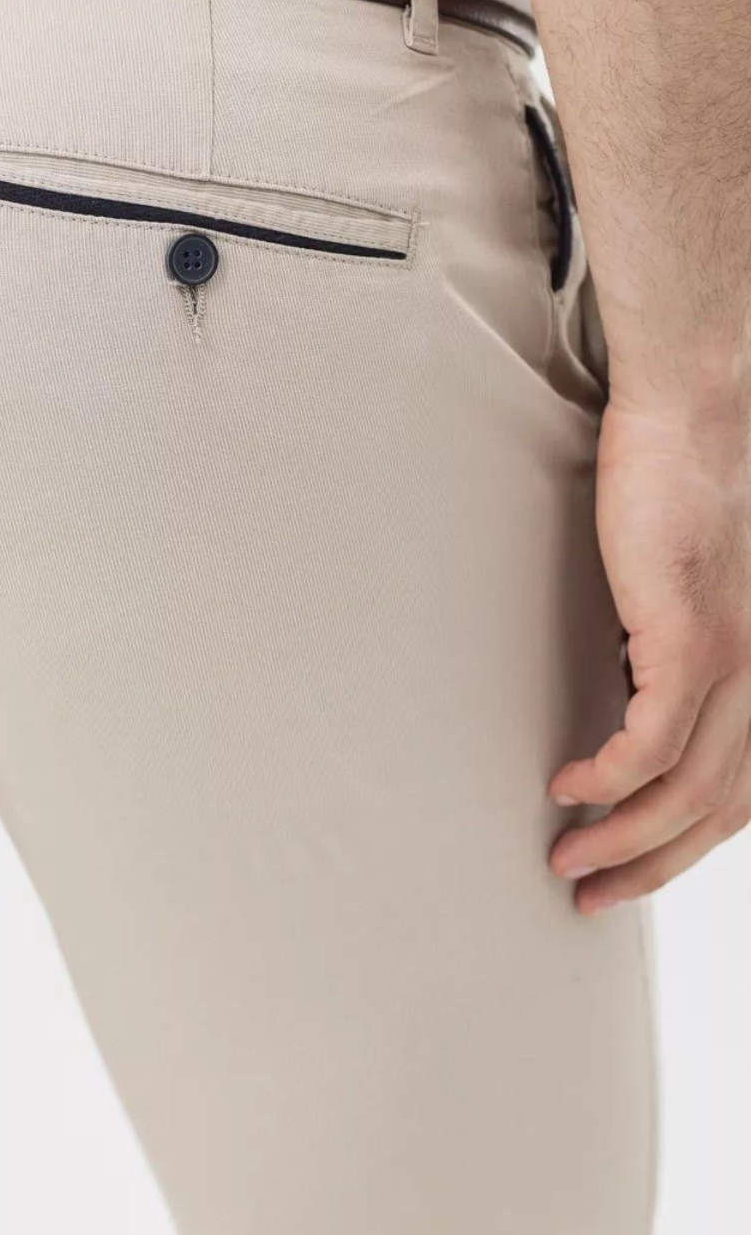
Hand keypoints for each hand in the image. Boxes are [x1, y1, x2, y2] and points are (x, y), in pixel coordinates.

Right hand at [548, 394, 750, 912]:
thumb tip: (624, 683)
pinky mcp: (690, 634)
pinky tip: (571, 785)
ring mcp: (732, 656)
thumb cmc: (692, 481)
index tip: (634, 866)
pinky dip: (609, 777)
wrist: (701, 409)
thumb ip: (671, 640)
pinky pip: (649, 739)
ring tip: (571, 858)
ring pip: (688, 789)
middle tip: (598, 894)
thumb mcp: (689, 581)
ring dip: (625, 838)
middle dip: (654, 865)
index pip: (738, 787)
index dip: (688, 844)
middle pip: (718, 808)